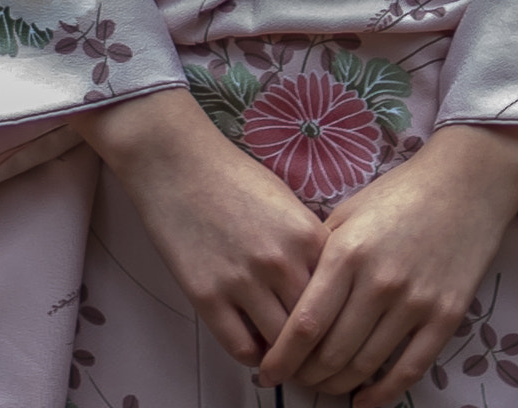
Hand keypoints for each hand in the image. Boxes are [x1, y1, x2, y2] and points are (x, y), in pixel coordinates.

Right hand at [79, 88, 325, 367]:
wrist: (177, 162)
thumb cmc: (234, 176)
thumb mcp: (286, 202)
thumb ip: (308, 245)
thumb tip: (324, 288)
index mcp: (307, 235)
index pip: (339, 295)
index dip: (339, 316)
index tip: (335, 327)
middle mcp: (281, 261)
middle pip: (313, 325)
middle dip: (315, 342)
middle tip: (312, 350)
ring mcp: (242, 281)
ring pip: (280, 343)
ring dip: (284, 354)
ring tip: (284, 353)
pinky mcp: (207, 296)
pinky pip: (240, 347)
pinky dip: (252, 355)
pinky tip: (254, 347)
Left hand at [255, 121, 517, 407]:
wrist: (464, 184)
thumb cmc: (398, 195)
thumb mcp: (348, 213)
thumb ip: (319, 255)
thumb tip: (288, 299)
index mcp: (347, 252)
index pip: (305, 323)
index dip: (282, 357)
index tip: (268, 372)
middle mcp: (379, 282)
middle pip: (332, 352)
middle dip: (307, 374)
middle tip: (296, 378)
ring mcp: (415, 302)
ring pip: (365, 365)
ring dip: (338, 385)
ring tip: (324, 385)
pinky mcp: (446, 317)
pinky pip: (410, 370)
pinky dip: (382, 394)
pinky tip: (364, 401)